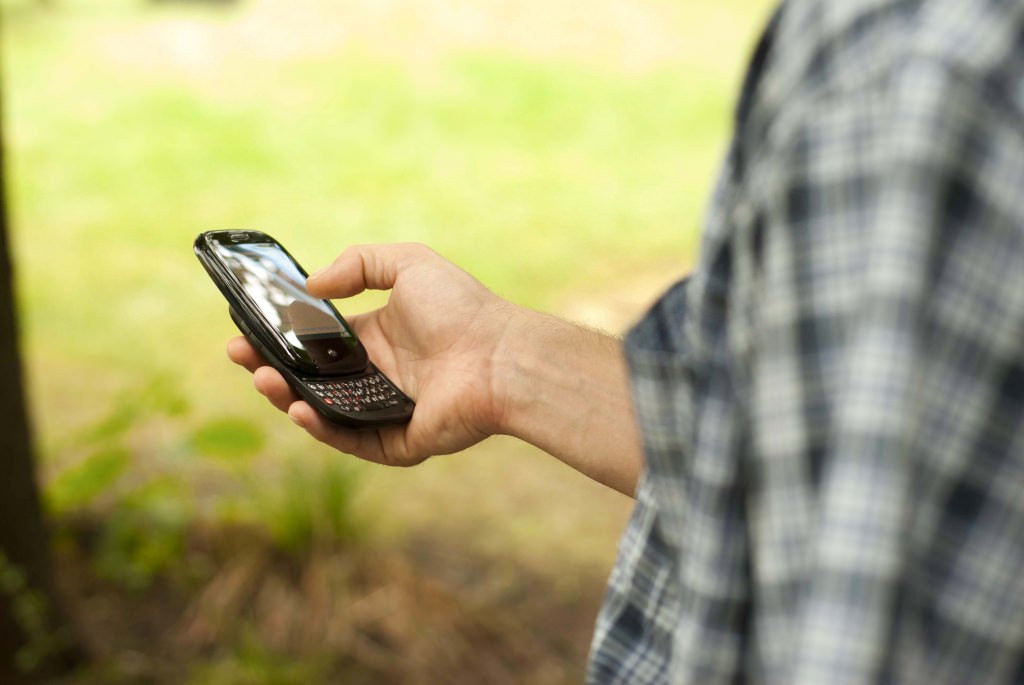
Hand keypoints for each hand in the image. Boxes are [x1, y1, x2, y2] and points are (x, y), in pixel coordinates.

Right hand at [227, 243, 517, 466]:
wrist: (501, 355)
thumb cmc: (462, 308)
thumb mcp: (409, 263)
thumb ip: (359, 264)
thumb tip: (312, 286)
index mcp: (379, 339)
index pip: (319, 343)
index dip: (283, 338)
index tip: (248, 328)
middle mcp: (380, 376)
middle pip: (313, 379)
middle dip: (272, 368)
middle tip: (240, 356)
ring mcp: (388, 411)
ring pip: (324, 412)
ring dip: (288, 397)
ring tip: (262, 379)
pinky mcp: (399, 443)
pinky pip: (352, 440)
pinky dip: (322, 428)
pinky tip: (299, 409)